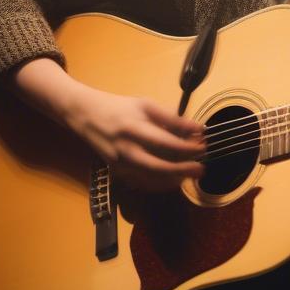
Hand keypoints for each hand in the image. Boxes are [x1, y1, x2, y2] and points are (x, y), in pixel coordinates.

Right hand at [65, 87, 205, 192]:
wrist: (86, 115)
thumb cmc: (119, 108)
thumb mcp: (146, 105)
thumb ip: (171, 118)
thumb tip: (197, 128)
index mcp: (135, 129)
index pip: (167, 143)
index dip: (188, 147)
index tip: (203, 145)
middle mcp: (126, 149)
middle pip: (159, 166)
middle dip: (183, 169)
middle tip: (201, 168)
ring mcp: (120, 164)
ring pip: (151, 179)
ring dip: (174, 179)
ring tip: (191, 174)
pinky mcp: (116, 172)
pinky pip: (141, 183)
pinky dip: (159, 184)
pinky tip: (173, 179)